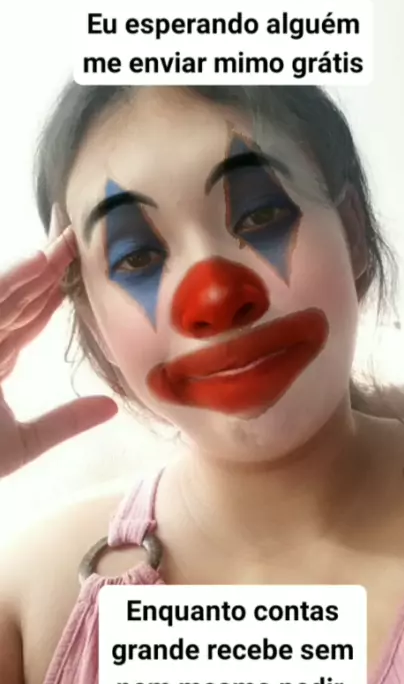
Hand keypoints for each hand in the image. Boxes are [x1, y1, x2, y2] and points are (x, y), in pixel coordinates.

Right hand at [0, 228, 117, 477]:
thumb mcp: (22, 443)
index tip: (80, 276)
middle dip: (48, 270)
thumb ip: (65, 422)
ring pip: (5, 294)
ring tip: (67, 242)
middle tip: (77, 239)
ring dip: (35, 267)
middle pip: (16, 299)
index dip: (51, 297)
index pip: (25, 322)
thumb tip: (112, 407)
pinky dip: (11, 280)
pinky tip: (39, 261)